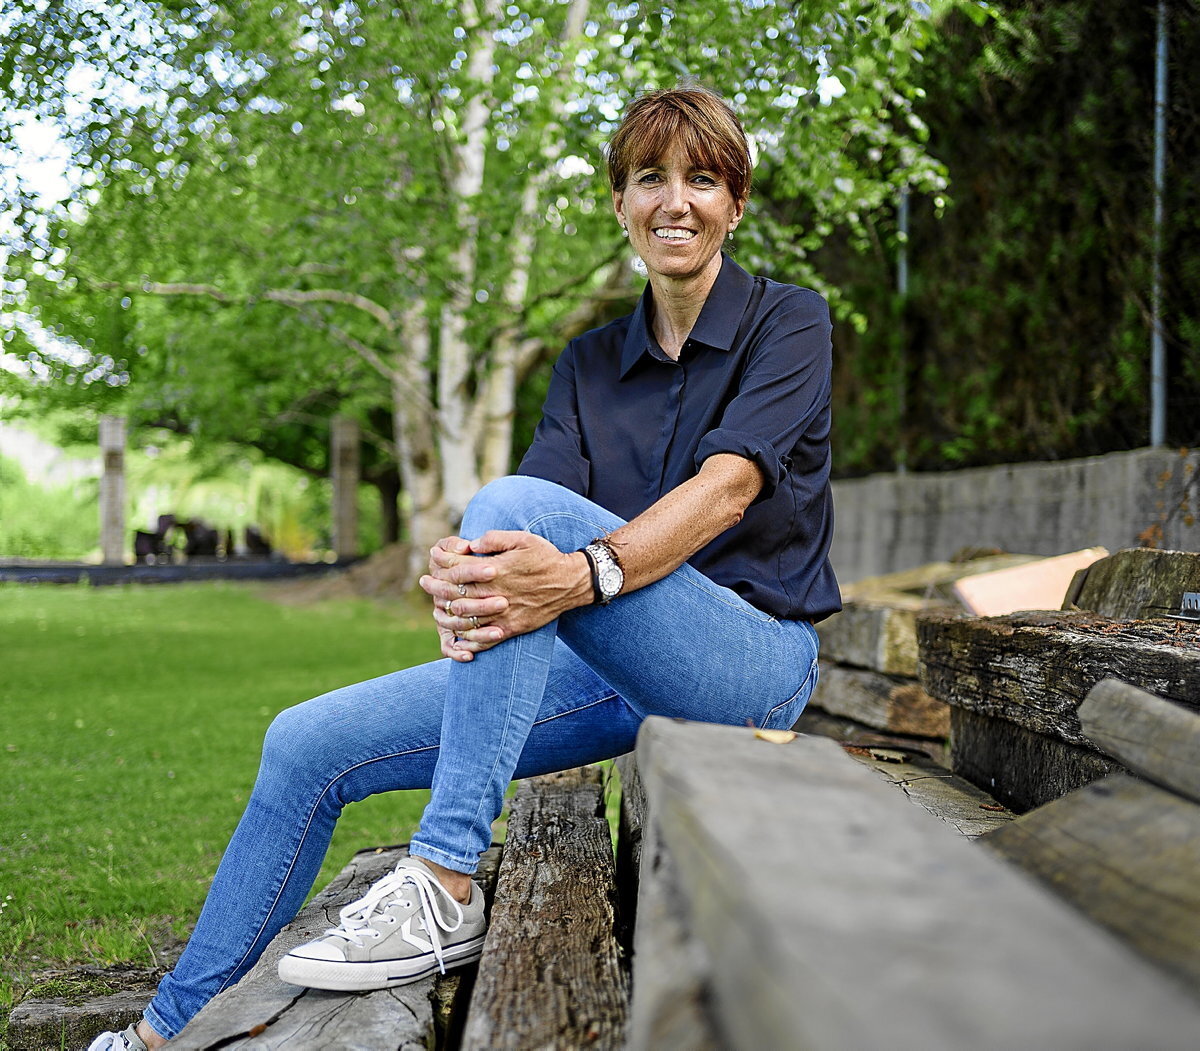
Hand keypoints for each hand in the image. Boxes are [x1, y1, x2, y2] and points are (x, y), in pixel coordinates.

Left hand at [419, 531, 591, 660]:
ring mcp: (503, 613)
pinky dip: (467, 638)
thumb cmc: (545, 557)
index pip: (460, 567)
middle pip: (457, 592)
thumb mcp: (523, 539)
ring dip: (446, 614)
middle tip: (424, 583)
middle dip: (436, 587)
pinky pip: (484, 638)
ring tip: (435, 609)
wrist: (571, 583)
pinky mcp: (511, 628)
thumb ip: (495, 539)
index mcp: (497, 569)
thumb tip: (471, 544)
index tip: (432, 559)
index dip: (442, 563)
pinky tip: (457, 634)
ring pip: (466, 618)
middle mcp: (497, 592)